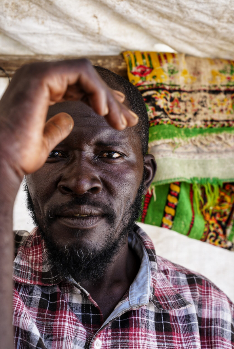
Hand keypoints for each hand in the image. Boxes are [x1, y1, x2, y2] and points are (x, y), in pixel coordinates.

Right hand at [0, 59, 137, 181]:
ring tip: (121, 121)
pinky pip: (82, 73)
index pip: (77, 85)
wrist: (3, 161)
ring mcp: (39, 72)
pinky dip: (97, 91)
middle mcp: (38, 76)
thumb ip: (57, 127)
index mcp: (38, 89)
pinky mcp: (42, 75)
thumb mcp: (44, 141)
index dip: (101, 98)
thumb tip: (68, 119)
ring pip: (87, 74)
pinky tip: (105, 112)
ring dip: (108, 98)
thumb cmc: (18, 156)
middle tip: (130, 120)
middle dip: (111, 100)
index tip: (119, 115)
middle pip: (86, 79)